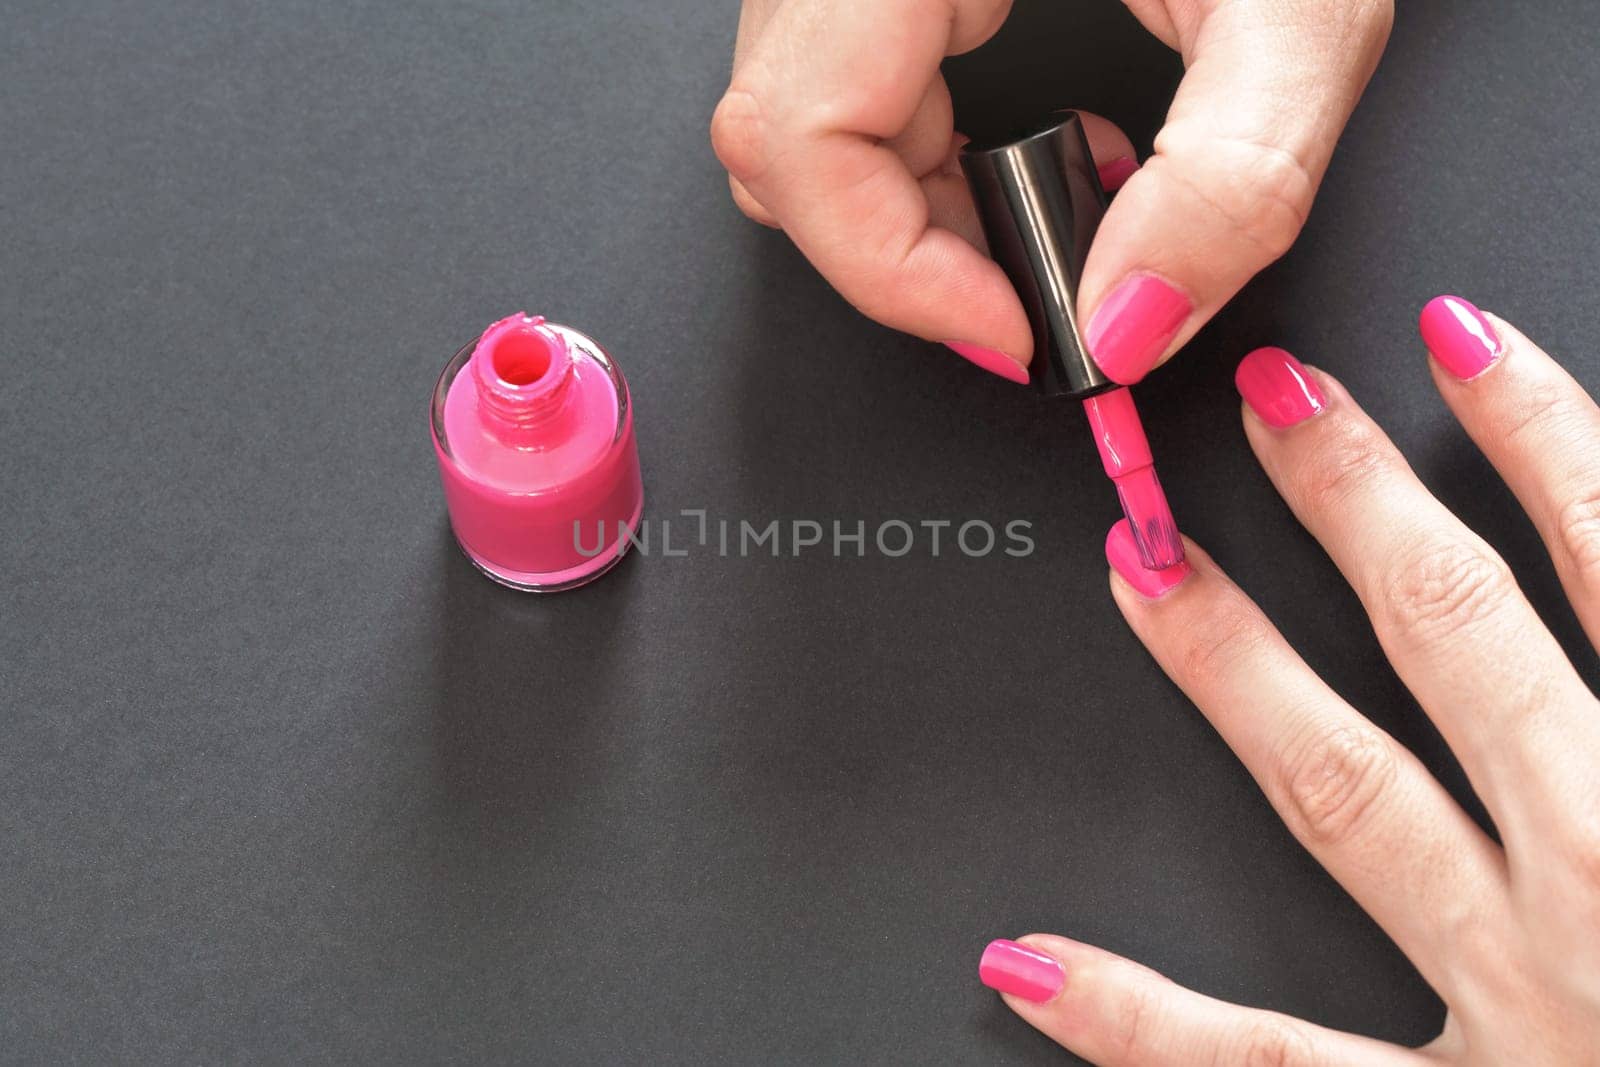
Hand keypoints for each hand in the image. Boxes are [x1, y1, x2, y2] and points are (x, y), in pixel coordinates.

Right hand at [710, 0, 1391, 384]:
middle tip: (1027, 293)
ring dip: (914, 212)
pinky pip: (843, 89)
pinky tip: (1029, 151)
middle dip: (906, 252)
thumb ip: (1234, 177)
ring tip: (1046, 213)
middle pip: (782, 141)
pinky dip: (924, 161)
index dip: (889, 269)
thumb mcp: (1301, 10)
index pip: (798, 132)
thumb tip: (1124, 327)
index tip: (1011, 328)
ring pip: (801, 123)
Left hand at [979, 297, 1599, 1063]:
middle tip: (1269, 401)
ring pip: (1347, 798)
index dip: (1550, 441)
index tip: (1466, 347)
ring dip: (1236, 669)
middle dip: (1363, 508)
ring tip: (1136, 570)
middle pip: (1463, 646)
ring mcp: (1522, 1015)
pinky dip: (1140, 1019)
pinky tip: (1024, 962)